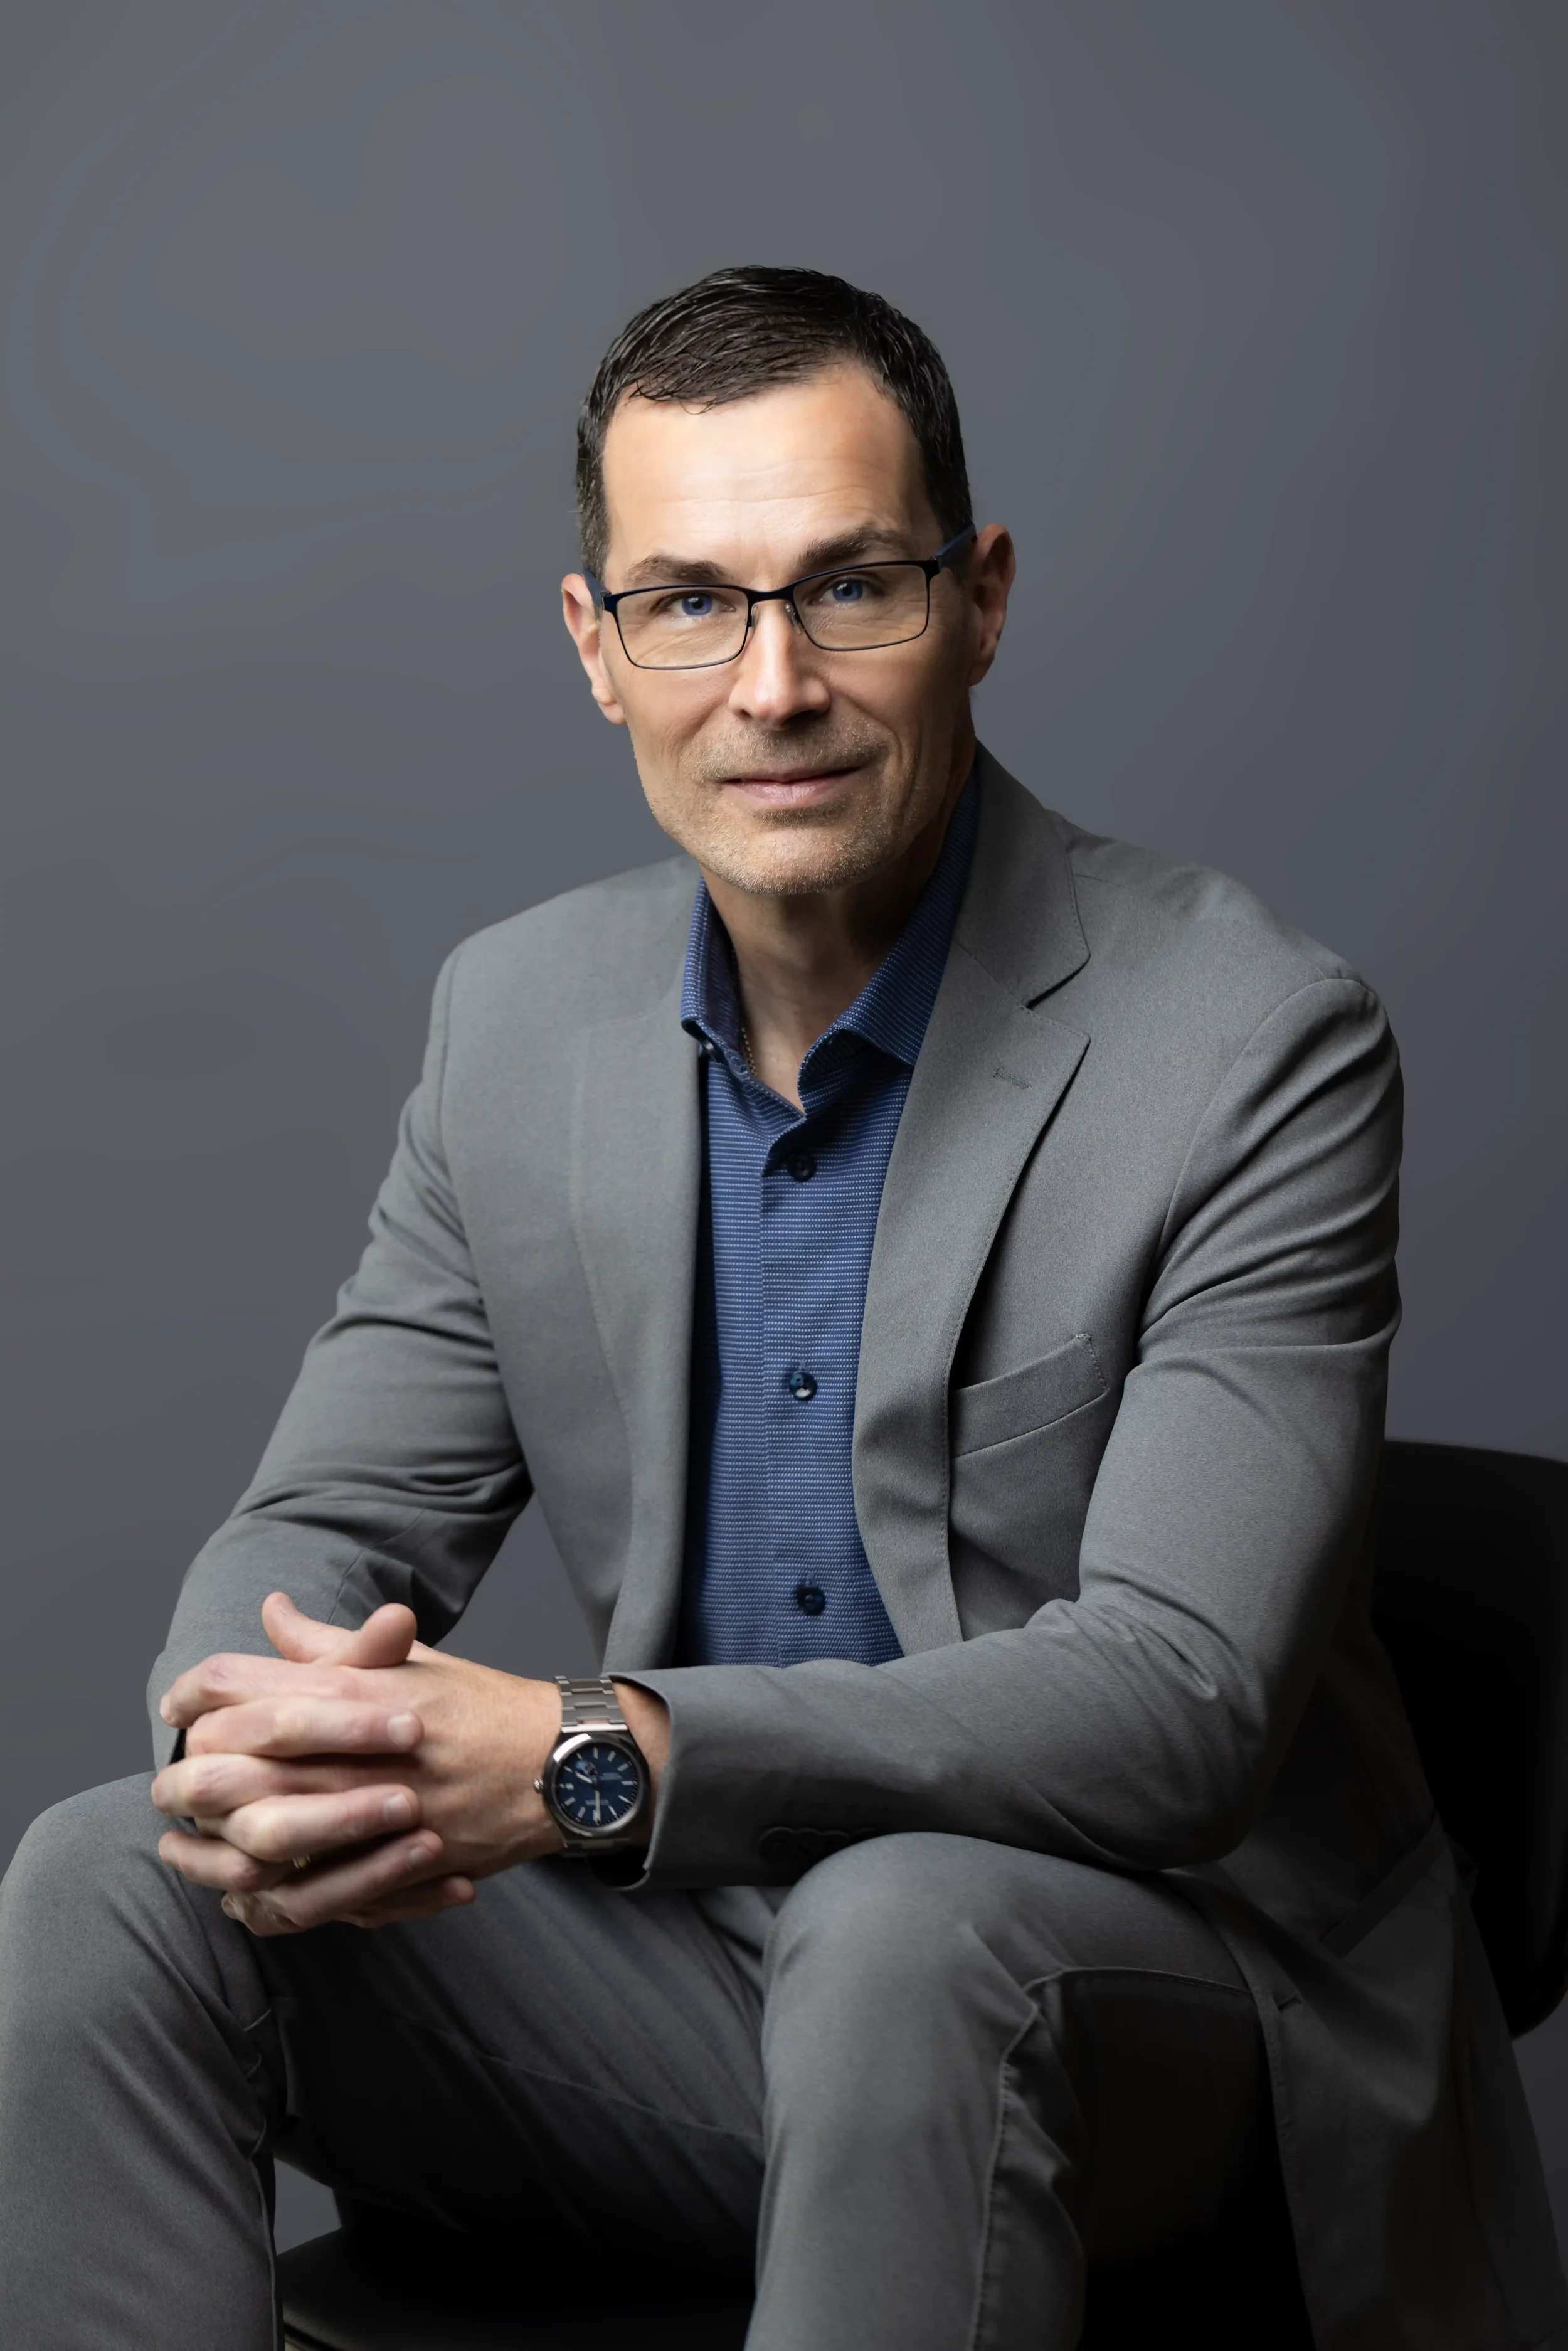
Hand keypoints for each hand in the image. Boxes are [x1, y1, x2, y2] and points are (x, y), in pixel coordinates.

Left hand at [153, 1593, 664, 1934]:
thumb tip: (272, 1613)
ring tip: (189, 1838)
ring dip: (215, 1837)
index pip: (241, 1682)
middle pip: (234, 1759)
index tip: (177, 1706)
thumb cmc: (482, 1707)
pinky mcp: (394, 1864)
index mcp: (357, 1688)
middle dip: (189, 1771)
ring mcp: (375, 1811)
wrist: (561, 1764)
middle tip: (170, 1779)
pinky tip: (240, 1887)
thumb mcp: (408, 1661)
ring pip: (260, 1830)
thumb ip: (331, 1644)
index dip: (193, 1693)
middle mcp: (358, 1747)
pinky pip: (310, 1891)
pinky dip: (267, 1892)